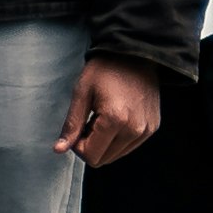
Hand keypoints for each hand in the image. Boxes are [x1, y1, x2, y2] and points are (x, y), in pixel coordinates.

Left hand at [58, 54, 159, 168]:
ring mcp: (147, 129)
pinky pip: (129, 146)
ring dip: (105, 143)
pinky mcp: (153, 126)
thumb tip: (59, 149)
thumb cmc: (106, 69)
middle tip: (90, 121)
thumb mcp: (82, 93)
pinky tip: (117, 118)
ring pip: (116, 155)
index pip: (91, 156)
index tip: (79, 126)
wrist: (136, 53)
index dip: (78, 146)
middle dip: (92, 145)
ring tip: (104, 118)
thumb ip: (71, 125)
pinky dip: (119, 138)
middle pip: (104, 159)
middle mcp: (135, 129)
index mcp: (116, 120)